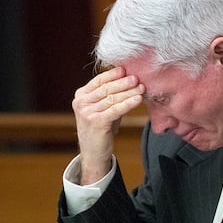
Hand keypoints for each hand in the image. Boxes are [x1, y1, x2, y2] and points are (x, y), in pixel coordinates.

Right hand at [72, 66, 144, 184]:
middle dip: (123, 82)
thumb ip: (110, 95)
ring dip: (129, 92)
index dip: (113, 74)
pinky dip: (128, 103)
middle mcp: (81, 103)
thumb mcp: (102, 108)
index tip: (126, 69)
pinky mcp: (96, 122)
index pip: (99, 81)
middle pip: (106, 89)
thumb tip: (129, 80)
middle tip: (137, 77)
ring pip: (112, 98)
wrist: (94, 153)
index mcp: (81, 95)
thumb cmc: (101, 128)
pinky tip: (138, 99)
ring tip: (141, 88)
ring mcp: (87, 112)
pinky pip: (115, 110)